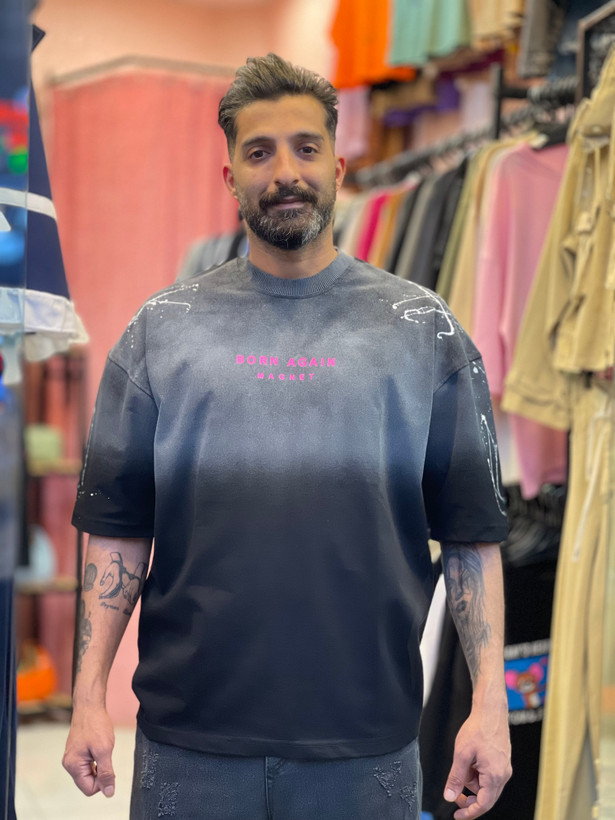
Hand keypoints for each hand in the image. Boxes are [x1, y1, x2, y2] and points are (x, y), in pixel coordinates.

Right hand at [62, 705, 115, 797]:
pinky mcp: (76, 752)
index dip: (102, 782)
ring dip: (99, 765)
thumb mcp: (104, 750)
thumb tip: (109, 792)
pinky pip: (88, 764)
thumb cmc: (96, 725)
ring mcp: (72, 757)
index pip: (89, 789)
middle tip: (106, 755)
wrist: (89, 706)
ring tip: (103, 749)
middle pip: (88, 782)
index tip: (109, 767)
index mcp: (73, 766)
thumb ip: (106, 773)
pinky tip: (100, 748)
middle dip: (100, 772)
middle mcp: (69, 764)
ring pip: (89, 773)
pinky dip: (96, 760)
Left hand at [443, 704, 511, 818]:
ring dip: (472, 782)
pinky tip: (470, 762)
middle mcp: (503, 775)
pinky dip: (478, 774)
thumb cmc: (478, 729)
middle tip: (454, 793)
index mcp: (495, 776)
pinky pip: (489, 776)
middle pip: (486, 797)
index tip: (457, 815)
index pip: (483, 805)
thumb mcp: (462, 754)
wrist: (491, 711)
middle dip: (469, 797)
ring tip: (463, 764)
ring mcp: (504, 768)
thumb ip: (456, 778)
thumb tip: (450, 796)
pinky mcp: (502, 762)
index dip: (469, 812)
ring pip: (486, 786)